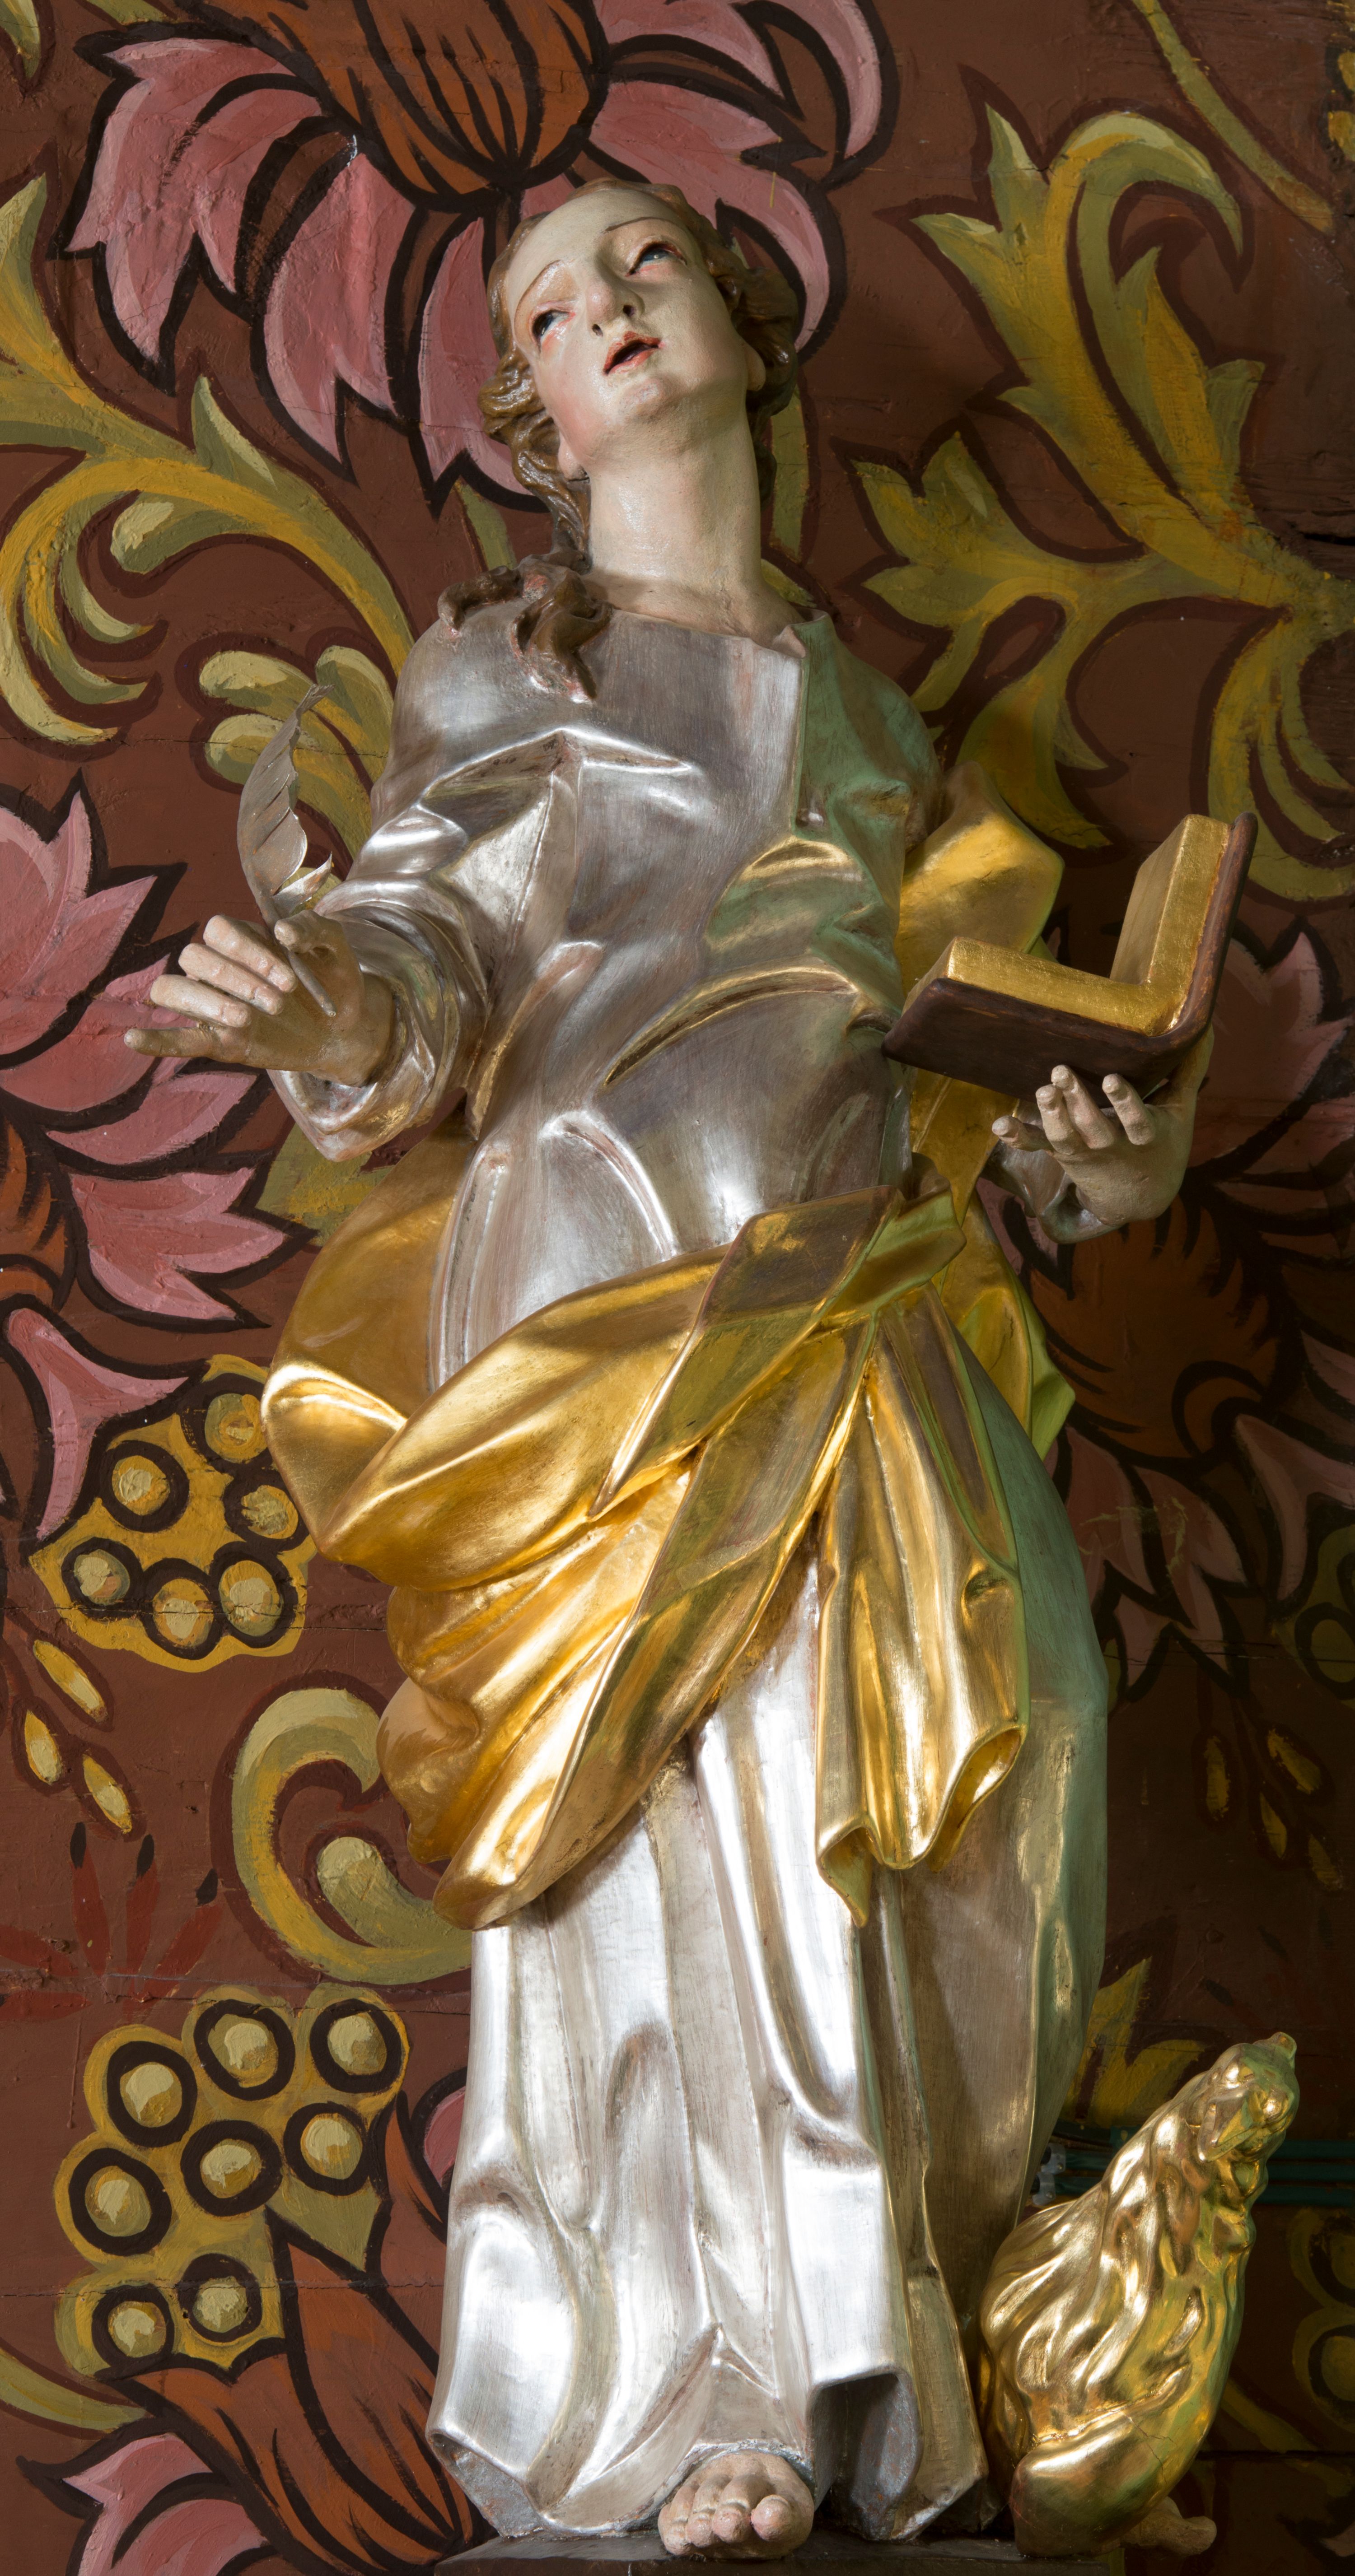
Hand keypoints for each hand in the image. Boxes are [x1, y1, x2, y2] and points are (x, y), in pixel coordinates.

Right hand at [123, 913, 392, 1086]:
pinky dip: (154, 1039)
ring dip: (204, 1001)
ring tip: (244, 1018)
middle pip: (195, 958)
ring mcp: (212, 1004)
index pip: (218, 931)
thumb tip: (282, 929)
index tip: (288, 978)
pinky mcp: (217, 1040)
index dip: (246, 951)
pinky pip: (175, 1037)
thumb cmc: (334, 984)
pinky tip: (133, 1039)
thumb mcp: (335, 951)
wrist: (345, 1031)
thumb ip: (314, 929)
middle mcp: (219, 968)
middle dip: (236, 979)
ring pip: (173, 989)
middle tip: (279, 1003)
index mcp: (242, 940)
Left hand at [991, 1030, 1211, 1228]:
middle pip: (1094, 1129)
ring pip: (1066, 1139)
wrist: (1141, 1196)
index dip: (1124, 1103)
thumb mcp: (1181, 1111)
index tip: (1112, 1079)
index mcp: (1147, 1136)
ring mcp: (1085, 1153)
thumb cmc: (1162, 1143)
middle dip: (1078, 1103)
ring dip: (1051, 1116)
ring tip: (1041, 1090)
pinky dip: (1019, 1137)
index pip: (1137, 1122)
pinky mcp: (1064, 1155)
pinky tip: (999, 1124)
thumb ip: (1190, 1071)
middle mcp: (1113, 1147)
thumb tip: (1203, 1029)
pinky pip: (1039, 1147)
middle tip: (1061, 1072)